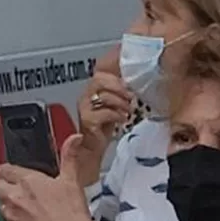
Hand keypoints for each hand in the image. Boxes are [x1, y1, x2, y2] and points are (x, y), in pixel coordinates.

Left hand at [0, 135, 104, 220]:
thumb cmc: (72, 212)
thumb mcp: (73, 180)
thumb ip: (69, 156)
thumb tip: (74, 138)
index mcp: (27, 180)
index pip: (6, 169)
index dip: (12, 170)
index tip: (20, 172)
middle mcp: (13, 197)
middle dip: (6, 185)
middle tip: (22, 188)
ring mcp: (10, 215)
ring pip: (1, 204)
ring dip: (10, 202)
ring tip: (29, 205)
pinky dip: (15, 218)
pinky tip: (32, 220)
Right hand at [76, 71, 133, 186]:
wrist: (92, 148)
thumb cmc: (105, 126)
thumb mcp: (115, 105)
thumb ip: (121, 93)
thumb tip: (135, 82)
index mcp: (92, 90)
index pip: (101, 73)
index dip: (116, 75)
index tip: (130, 81)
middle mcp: (85, 96)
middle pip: (99, 79)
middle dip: (118, 86)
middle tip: (131, 95)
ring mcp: (84, 108)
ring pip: (103, 95)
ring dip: (120, 102)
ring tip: (128, 109)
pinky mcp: (86, 121)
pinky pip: (103, 112)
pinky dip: (116, 115)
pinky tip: (122, 119)